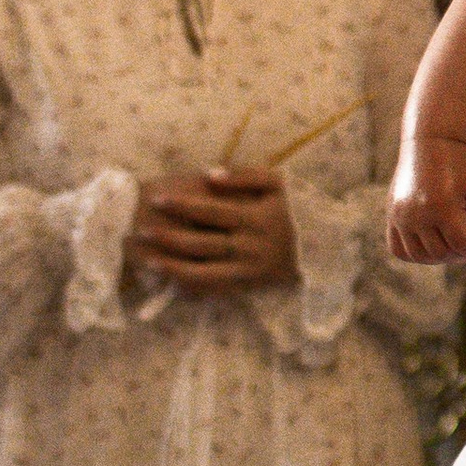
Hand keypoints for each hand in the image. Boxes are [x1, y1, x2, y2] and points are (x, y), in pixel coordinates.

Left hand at [125, 169, 299, 296]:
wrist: (325, 246)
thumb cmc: (296, 209)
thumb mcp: (278, 183)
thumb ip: (245, 176)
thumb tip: (208, 175)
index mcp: (255, 218)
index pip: (211, 211)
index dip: (182, 205)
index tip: (157, 199)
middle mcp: (250, 246)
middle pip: (202, 243)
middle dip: (169, 238)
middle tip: (140, 231)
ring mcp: (248, 270)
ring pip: (204, 272)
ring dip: (173, 268)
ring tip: (146, 262)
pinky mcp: (249, 286)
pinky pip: (216, 290)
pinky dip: (192, 288)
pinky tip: (170, 283)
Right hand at [387, 136, 465, 263]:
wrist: (428, 144)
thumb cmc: (458, 166)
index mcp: (442, 205)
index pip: (463, 245)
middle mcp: (416, 213)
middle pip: (442, 253)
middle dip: (461, 254)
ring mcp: (400, 216)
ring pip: (421, 256)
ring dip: (440, 258)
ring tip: (453, 244)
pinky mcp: (391, 216)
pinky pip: (399, 250)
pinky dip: (415, 254)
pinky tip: (431, 245)